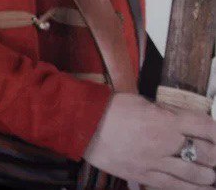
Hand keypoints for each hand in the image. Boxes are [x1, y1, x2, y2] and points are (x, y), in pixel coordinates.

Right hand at [84, 93, 215, 188]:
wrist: (81, 124)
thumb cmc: (109, 108)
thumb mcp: (142, 102)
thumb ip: (166, 113)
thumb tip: (186, 122)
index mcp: (165, 119)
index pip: (206, 127)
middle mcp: (164, 142)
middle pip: (207, 154)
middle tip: (215, 157)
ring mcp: (155, 162)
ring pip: (196, 175)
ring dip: (209, 175)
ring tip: (212, 174)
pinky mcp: (144, 176)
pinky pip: (175, 187)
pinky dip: (192, 189)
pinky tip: (203, 188)